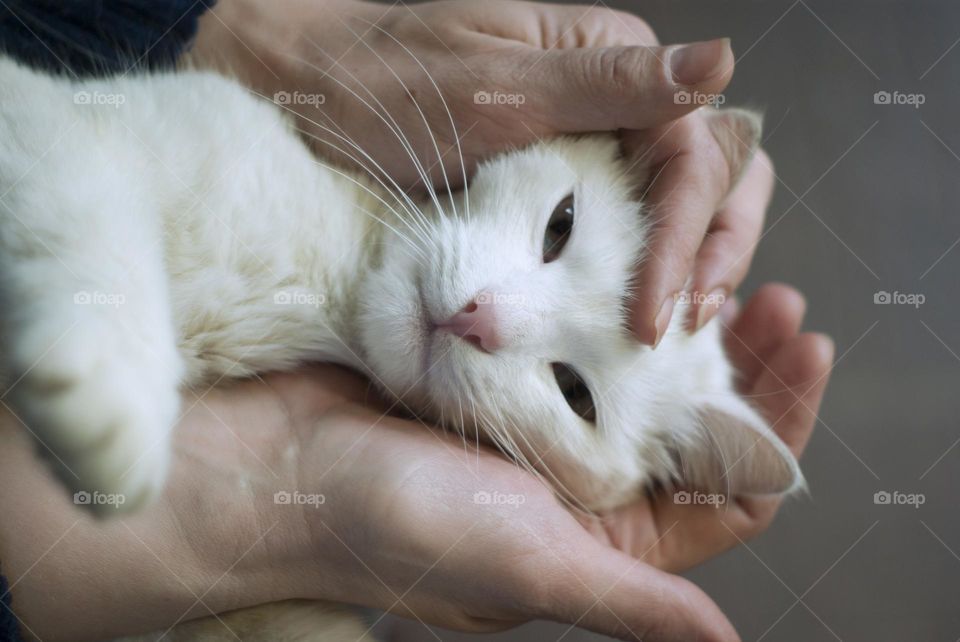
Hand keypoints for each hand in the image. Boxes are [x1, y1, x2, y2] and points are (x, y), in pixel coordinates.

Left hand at [190, 0, 765, 341]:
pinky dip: (648, 279)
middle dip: (712, 251)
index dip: (689, 233)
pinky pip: (630, 237)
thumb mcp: (489, 85)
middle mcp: (618, 109)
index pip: (696, 151)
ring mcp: (593, 158)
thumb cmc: (384, 81)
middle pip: (719, 177)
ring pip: (691, 208)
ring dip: (697, 267)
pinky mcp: (564, 202)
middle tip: (677, 325)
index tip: (656, 309)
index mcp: (613, 64)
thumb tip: (719, 61)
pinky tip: (633, 324)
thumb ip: (605, 83)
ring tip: (667, 332)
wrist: (310, 104)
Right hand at [250, 285, 831, 641]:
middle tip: (776, 301)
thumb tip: (723, 641)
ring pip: (639, 370)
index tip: (806, 355)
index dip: (776, 430)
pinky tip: (639, 263)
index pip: (722, 494)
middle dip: (741, 369)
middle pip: (690, 424)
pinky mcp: (502, 371)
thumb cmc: (400, 528)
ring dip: (685, 327)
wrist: (280, 465)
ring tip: (723, 270)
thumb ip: (632, 596)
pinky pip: (576, 332)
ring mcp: (539, 417)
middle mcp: (579, 481)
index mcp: (601, 539)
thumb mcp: (528, 565)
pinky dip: (612, 302)